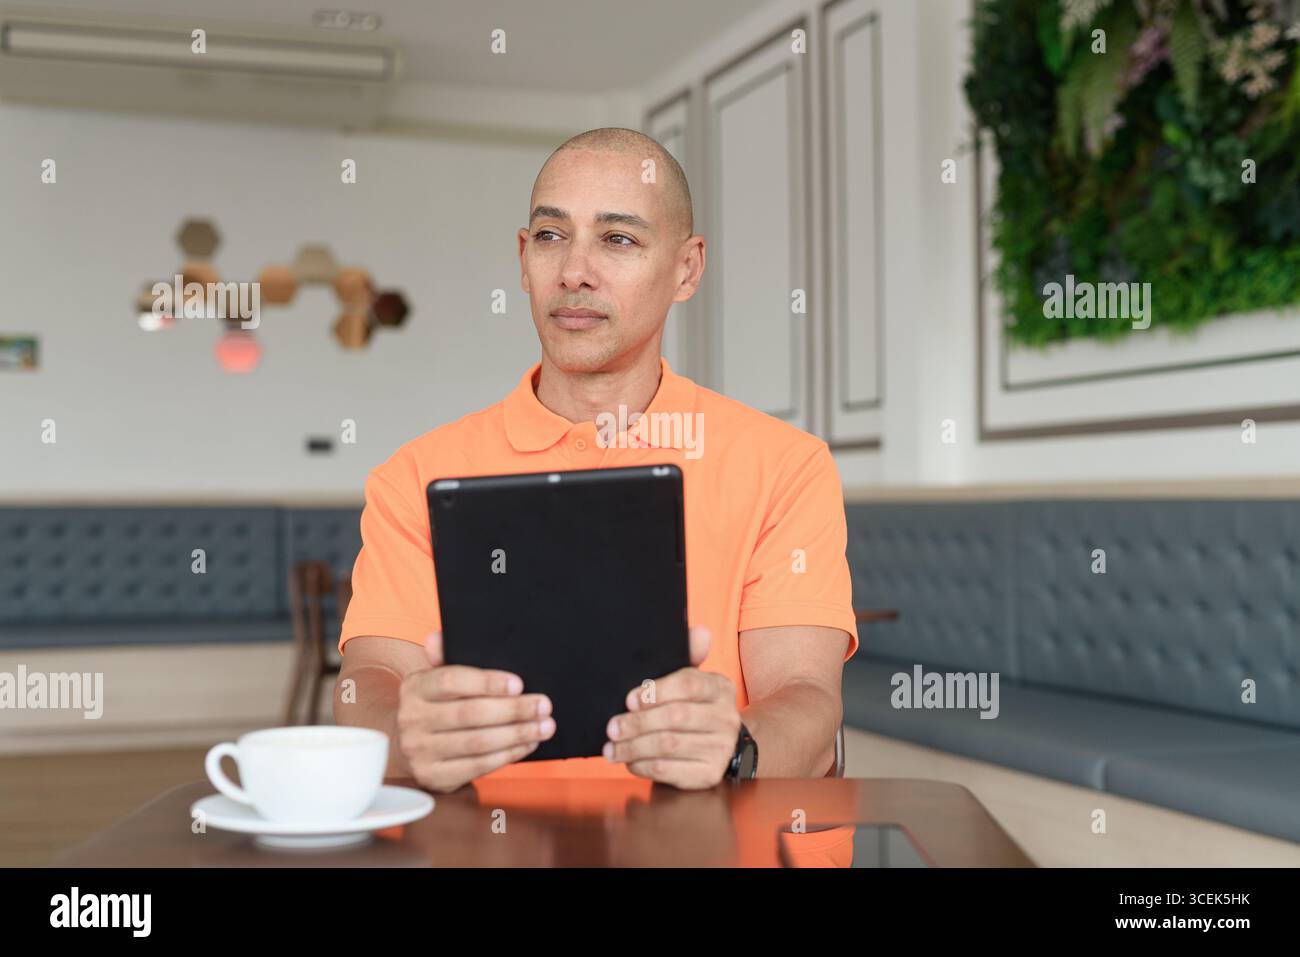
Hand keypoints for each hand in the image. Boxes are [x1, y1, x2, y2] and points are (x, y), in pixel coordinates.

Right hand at [396, 631, 555, 792]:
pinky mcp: (434, 776)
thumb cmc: (436, 705)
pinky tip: (528, 743)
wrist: (409, 745)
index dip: (486, 682)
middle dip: (513, 710)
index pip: (450, 681)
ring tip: (545, 726)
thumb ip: (443, 656)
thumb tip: (438, 637)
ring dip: (517, 734)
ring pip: (478, 742)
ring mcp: (420, 751)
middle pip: (470, 714)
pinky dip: (509, 754)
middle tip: (544, 705)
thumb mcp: (436, 678)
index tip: (519, 684)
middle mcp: (411, 720)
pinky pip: (479, 766)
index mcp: (414, 688)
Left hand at [602, 626, 741, 788]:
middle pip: (676, 717)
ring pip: (669, 746)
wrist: (718, 745)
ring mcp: (721, 748)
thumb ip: (690, 655)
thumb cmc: (694, 707)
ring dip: (634, 747)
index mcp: (720, 687)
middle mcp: (726, 717)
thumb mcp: (693, 680)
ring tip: (612, 748)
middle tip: (612, 727)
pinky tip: (630, 761)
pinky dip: (643, 765)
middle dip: (637, 723)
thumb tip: (699, 632)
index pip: (689, 684)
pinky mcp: (710, 774)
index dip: (655, 692)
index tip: (629, 700)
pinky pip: (669, 770)